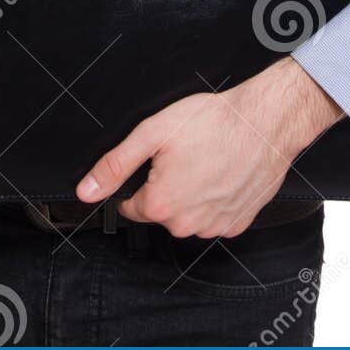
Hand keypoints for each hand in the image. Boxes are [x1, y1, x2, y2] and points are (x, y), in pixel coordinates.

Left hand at [75, 56, 344, 236]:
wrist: (265, 122)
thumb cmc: (213, 122)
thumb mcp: (153, 133)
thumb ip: (115, 165)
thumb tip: (85, 191)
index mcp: (160, 205)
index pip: (129, 205)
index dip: (138, 179)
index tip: (156, 160)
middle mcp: (186, 224)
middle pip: (159, 211)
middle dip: (165, 185)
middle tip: (184, 154)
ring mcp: (214, 227)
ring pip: (187, 215)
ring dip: (191, 194)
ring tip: (205, 160)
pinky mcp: (238, 223)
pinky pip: (215, 217)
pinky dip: (215, 199)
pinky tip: (223, 173)